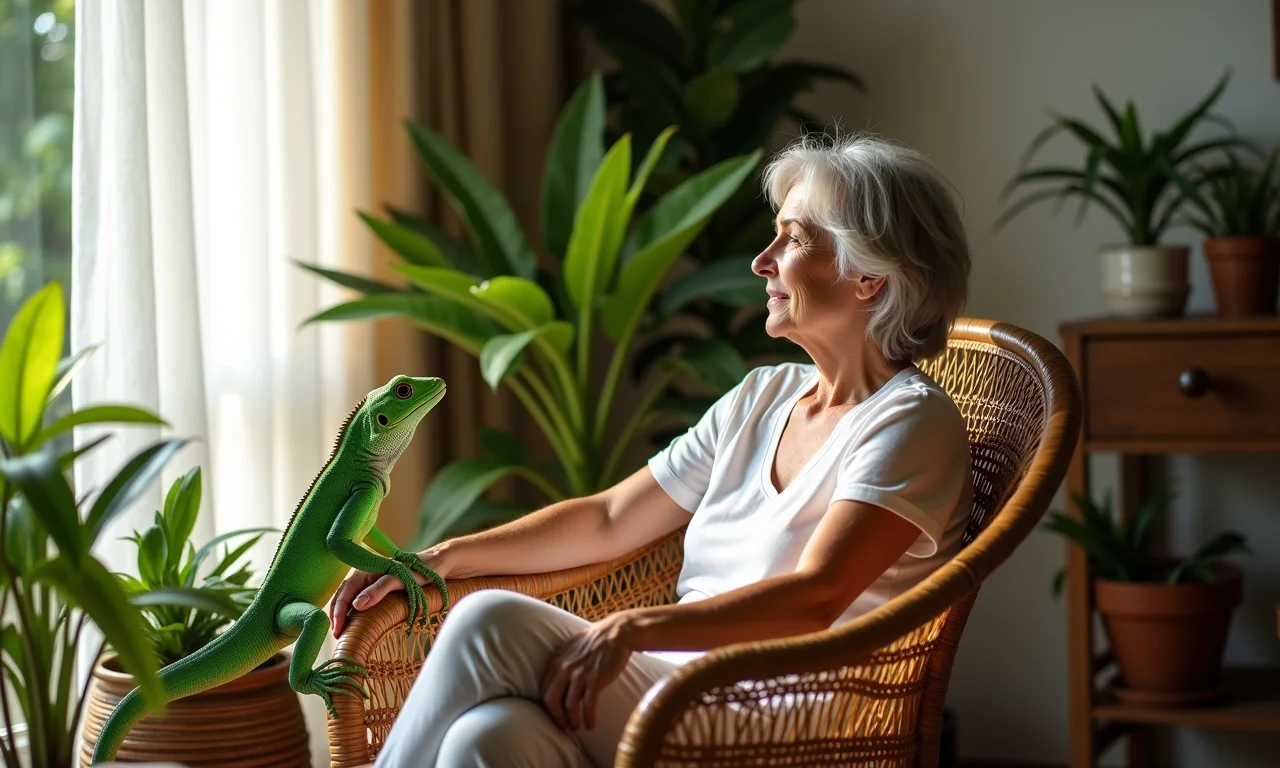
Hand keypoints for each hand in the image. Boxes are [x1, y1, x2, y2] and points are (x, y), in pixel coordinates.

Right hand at [328, 550, 449, 636]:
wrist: (439, 564)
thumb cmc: (421, 570)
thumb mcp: (401, 579)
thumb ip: (379, 589)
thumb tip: (356, 605)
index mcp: (367, 569)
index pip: (345, 591)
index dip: (338, 611)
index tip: (338, 629)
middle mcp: (367, 574)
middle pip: (344, 595)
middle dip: (337, 615)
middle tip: (337, 635)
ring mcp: (373, 581)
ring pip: (351, 598)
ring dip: (344, 614)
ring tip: (342, 632)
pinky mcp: (380, 588)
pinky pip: (361, 600)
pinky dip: (355, 612)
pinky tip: (356, 624)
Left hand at [540, 613, 634, 731]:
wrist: (617, 633)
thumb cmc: (597, 639)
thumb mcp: (572, 646)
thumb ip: (562, 661)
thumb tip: (556, 677)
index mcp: (556, 661)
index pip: (544, 690)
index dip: (548, 707)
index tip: (556, 715)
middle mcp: (564, 668)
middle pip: (551, 701)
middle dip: (557, 718)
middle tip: (565, 726)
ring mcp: (579, 674)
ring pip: (569, 706)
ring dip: (573, 721)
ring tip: (578, 728)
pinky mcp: (595, 680)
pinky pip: (588, 705)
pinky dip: (588, 718)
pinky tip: (591, 725)